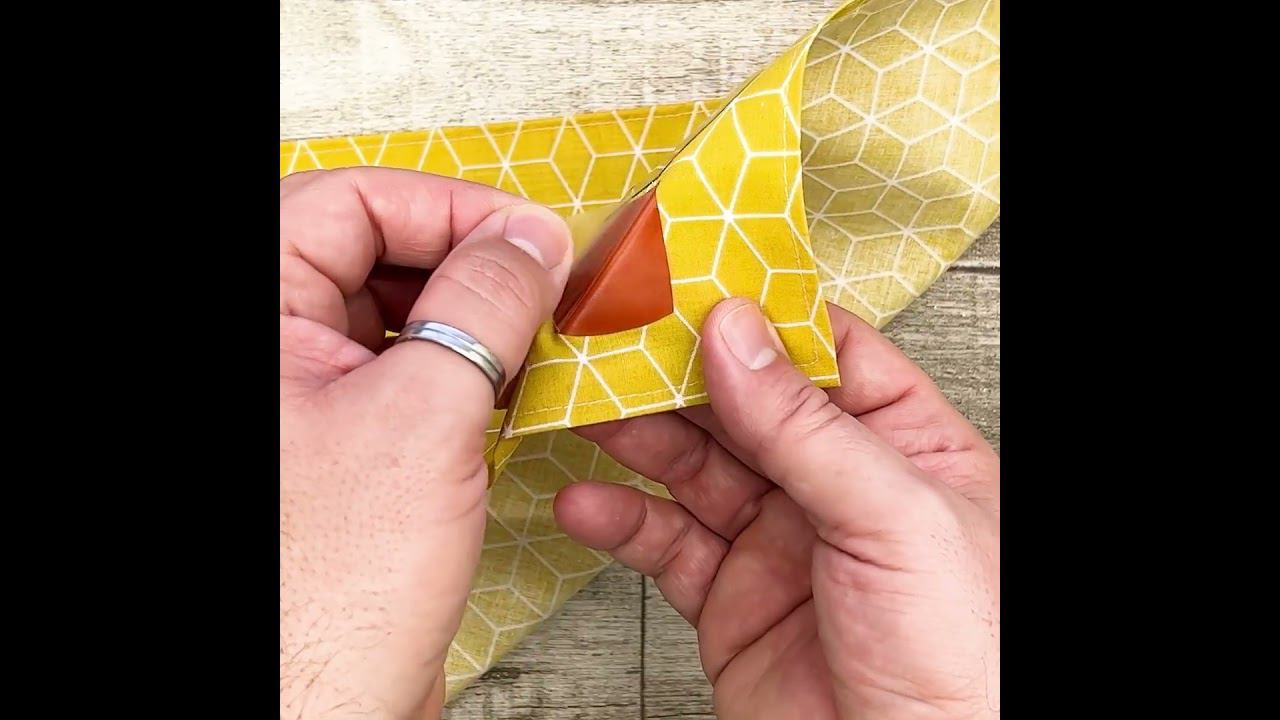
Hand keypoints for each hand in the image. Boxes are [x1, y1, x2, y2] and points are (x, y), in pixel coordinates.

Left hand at [280, 168, 571, 718]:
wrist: (322, 712)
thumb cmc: (327, 594)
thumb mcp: (424, 417)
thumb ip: (481, 305)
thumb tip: (526, 238)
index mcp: (256, 324)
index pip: (346, 205)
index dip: (445, 207)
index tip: (527, 234)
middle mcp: (273, 355)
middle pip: (374, 252)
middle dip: (466, 261)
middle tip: (544, 283)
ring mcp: (306, 402)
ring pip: (397, 314)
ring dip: (474, 317)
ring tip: (538, 339)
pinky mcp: (346, 450)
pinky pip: (410, 375)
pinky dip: (468, 371)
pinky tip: (513, 389)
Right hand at [555, 299, 999, 719]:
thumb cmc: (968, 666)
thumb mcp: (895, 517)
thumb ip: (807, 425)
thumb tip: (737, 334)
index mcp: (907, 447)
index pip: (823, 351)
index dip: (756, 313)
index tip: (689, 279)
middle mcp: (840, 488)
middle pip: (745, 403)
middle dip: (676, 371)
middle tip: (613, 339)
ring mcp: (782, 543)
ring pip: (695, 468)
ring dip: (636, 436)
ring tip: (585, 407)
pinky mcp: (732, 602)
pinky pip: (666, 545)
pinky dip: (619, 522)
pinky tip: (587, 501)